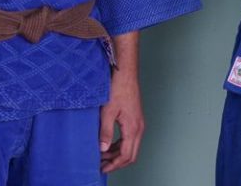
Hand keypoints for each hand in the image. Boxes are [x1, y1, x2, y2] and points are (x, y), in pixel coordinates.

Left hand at [100, 32, 144, 172]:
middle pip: (130, 154)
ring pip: (131, 147)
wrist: (125, 72)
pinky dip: (120, 145)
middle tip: (102, 165)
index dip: (114, 164)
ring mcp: (138, 123)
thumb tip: (103, 149)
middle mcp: (139, 128)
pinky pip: (130, 138)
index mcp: (133, 128)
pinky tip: (109, 144)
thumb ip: (105, 131)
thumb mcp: (107, 111)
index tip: (102, 168)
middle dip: (116, 162)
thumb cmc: (117, 88)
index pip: (126, 155)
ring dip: (117, 154)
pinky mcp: (135, 119)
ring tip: (102, 156)